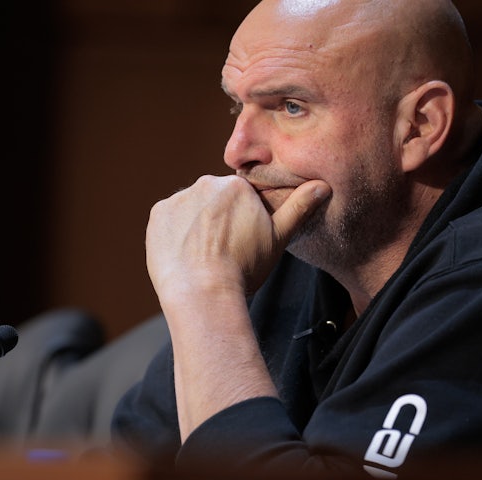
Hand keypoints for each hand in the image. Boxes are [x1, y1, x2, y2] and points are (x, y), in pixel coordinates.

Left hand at [146, 174, 330, 302]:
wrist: (203, 293)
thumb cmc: (244, 268)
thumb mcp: (279, 238)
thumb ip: (300, 208)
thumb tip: (324, 186)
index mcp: (236, 186)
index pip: (241, 198)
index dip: (243, 222)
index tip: (242, 242)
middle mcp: (205, 184)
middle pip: (214, 200)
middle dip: (219, 220)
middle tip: (223, 251)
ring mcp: (178, 199)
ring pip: (191, 209)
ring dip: (196, 226)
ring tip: (203, 256)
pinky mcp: (157, 216)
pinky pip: (169, 220)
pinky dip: (175, 234)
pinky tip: (185, 255)